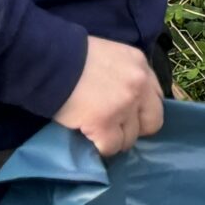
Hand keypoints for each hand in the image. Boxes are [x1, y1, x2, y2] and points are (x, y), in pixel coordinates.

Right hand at [55, 35, 164, 156]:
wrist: (48, 61)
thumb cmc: (72, 56)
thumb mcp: (109, 56)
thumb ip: (124, 74)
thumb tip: (125, 98)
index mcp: (141, 64)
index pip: (156, 97)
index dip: (143, 109)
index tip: (130, 115)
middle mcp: (139, 85)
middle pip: (152, 121)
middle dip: (136, 129)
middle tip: (116, 128)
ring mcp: (124, 105)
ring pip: (130, 138)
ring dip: (115, 139)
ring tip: (98, 132)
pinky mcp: (104, 123)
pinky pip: (111, 147)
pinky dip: (101, 148)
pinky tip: (90, 139)